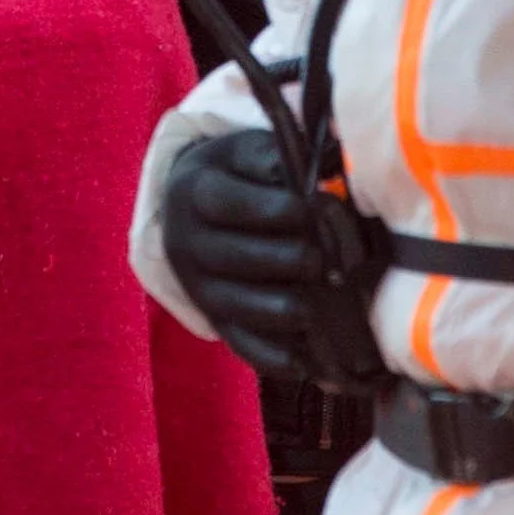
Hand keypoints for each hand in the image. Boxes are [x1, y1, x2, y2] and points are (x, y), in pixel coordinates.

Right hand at [161, 125, 387, 387]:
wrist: (188, 205)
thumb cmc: (236, 174)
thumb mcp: (245, 150)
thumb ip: (276, 156)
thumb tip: (325, 164)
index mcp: (195, 192)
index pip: (229, 204)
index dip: (272, 210)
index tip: (312, 208)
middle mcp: (188, 242)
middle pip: (235, 258)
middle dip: (284, 261)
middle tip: (320, 260)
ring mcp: (198, 286)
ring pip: (236, 305)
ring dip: (277, 311)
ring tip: (310, 309)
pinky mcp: (213, 318)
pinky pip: (239, 344)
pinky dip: (270, 358)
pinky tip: (302, 364)